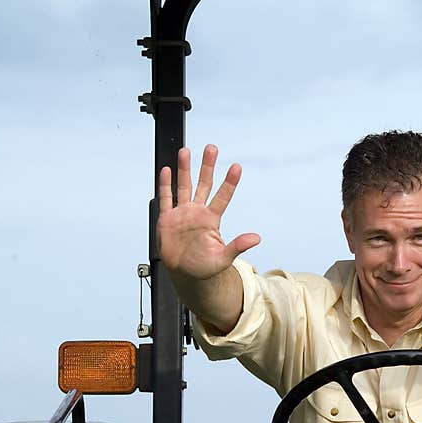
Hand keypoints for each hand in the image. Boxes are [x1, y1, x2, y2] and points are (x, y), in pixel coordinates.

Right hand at [158, 144, 260, 281]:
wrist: (185, 274)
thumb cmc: (205, 267)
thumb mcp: (223, 258)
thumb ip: (237, 246)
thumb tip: (256, 238)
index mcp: (212, 220)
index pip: (222, 196)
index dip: (229, 182)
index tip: (236, 167)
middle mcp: (198, 212)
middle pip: (203, 184)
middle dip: (207, 166)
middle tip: (212, 148)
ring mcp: (182, 213)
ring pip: (184, 186)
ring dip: (184, 169)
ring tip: (186, 151)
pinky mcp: (167, 219)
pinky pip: (166, 198)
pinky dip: (165, 184)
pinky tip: (166, 170)